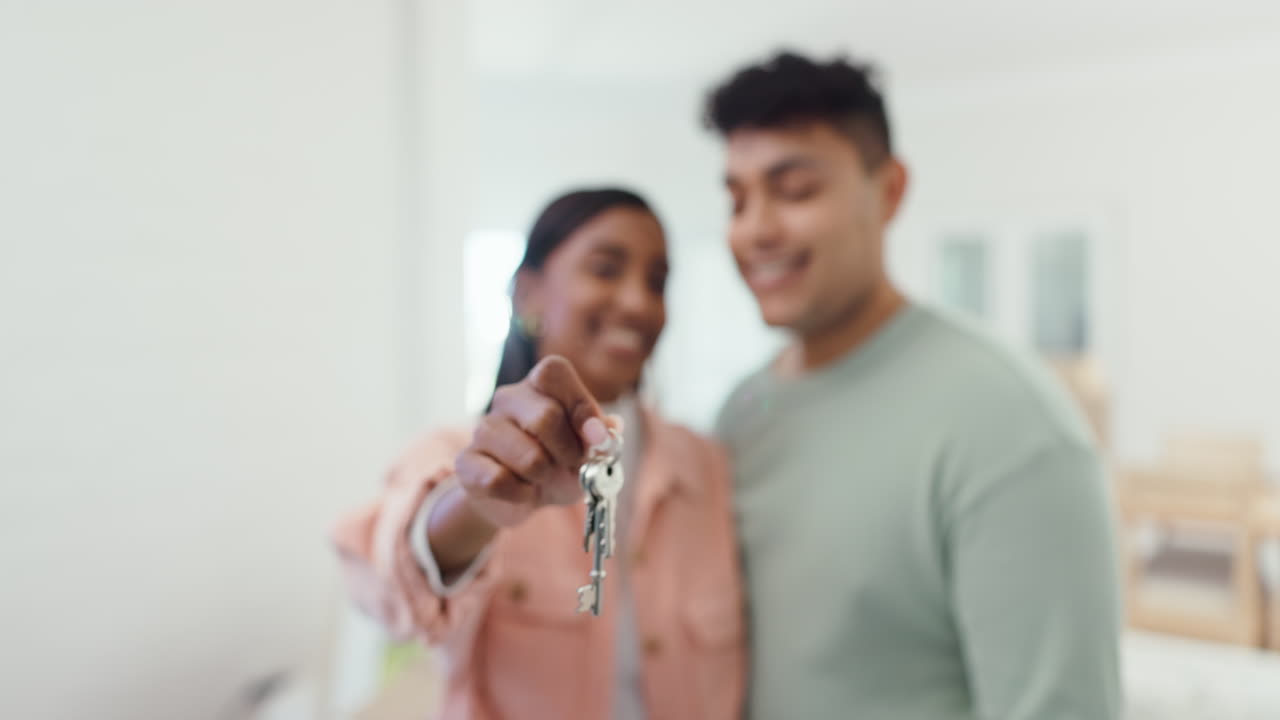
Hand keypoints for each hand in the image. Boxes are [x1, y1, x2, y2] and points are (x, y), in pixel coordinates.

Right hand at [454, 355, 611, 526]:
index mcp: (539, 385)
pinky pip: (500, 481)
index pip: (553, 371)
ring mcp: (483, 428)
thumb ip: (603, 436)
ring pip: (528, 457)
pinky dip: (521, 494)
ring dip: (544, 478)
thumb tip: (606, 429)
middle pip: (545, 418)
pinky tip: (520, 490)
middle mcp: (507, 399)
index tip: (596, 436)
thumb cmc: (558, 464)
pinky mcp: (466, 462)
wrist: (521, 497)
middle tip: (569, 464)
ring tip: (540, 477)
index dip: (580, 404)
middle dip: (568, 453)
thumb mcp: (589, 450)